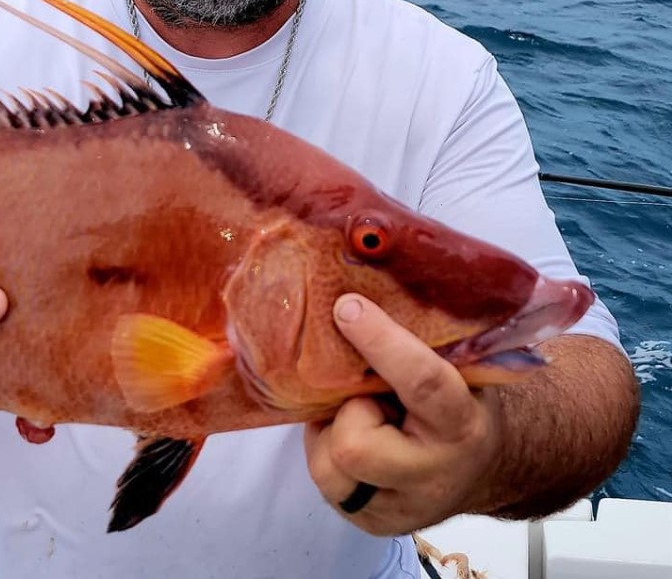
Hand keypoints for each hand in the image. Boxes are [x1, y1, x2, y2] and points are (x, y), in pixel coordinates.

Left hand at [303, 294, 501, 535]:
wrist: (481, 465)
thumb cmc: (457, 401)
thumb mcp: (456, 367)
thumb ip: (426, 336)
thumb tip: (365, 280)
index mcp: (463, 423)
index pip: (423, 382)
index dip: (381, 342)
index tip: (348, 307)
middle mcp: (435, 474)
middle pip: (355, 445)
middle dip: (347, 412)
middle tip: (364, 395)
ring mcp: (402, 507)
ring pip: (329, 468)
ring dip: (332, 433)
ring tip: (361, 417)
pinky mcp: (373, 523)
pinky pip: (324, 483)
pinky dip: (327, 453)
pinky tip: (356, 439)